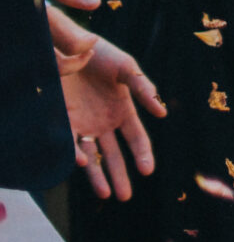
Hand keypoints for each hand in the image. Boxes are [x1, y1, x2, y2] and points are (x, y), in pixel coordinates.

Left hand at [45, 0, 163, 199]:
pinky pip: (69, 143)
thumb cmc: (100, 54)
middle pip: (115, 154)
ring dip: (99, 176)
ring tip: (106, 195)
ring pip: (93, 156)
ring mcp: (83, 123)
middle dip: (121, 175)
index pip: (136, 138)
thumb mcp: (126, 67)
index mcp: (123, 109)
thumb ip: (143, 88)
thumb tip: (162, 112)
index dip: (143, 155)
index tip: (148, 171)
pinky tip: (82, 166)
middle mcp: (104, 121)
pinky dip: (75, 155)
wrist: (66, 45)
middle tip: (126, 196)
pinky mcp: (63, 121)